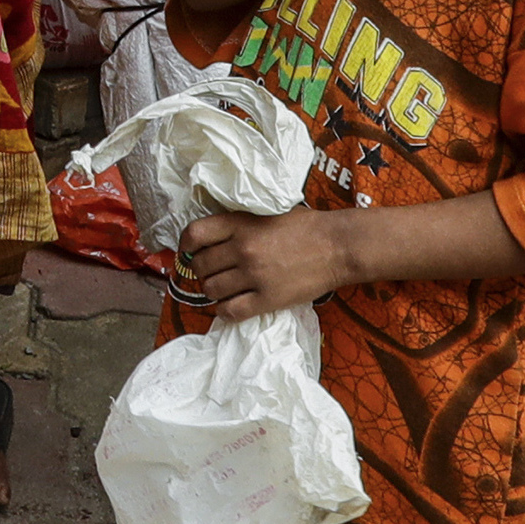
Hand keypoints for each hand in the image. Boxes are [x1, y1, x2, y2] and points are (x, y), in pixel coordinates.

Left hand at [175, 205, 352, 319]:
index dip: (186, 244)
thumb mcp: (266, 212)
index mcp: (241, 223)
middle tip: (213, 271)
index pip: (194, 234)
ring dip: (213, 290)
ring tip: (224, 287)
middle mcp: (243, 249)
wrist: (337, 246)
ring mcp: (254, 276)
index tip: (189, 250)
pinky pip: (231, 311)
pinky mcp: (267, 299)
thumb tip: (210, 237)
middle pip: (200, 266)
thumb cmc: (305, 226)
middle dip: (201, 270)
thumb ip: (238, 223)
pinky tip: (231, 305)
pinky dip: (224, 310)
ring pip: (211, 290)